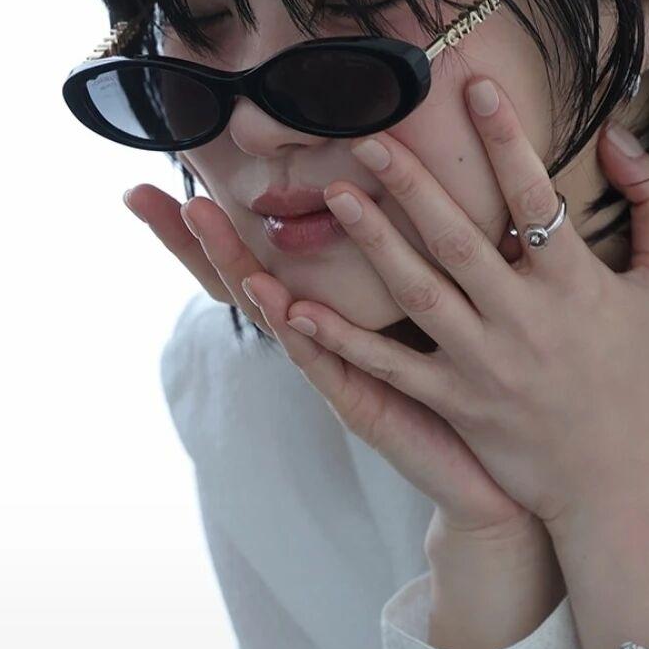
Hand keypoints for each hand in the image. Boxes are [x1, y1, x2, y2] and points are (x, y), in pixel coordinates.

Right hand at [122, 183, 540, 539]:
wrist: (491, 477)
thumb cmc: (465, 386)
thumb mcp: (432, 304)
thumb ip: (410, 251)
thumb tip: (408, 172)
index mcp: (330, 315)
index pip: (260, 257)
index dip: (214, 226)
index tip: (170, 177)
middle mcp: (321, 343)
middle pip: (244, 281)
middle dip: (198, 240)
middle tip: (156, 196)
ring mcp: (334, 375)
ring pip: (274, 312)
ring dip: (236, 265)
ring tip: (203, 221)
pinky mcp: (361, 406)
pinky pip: (323, 361)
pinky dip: (296, 331)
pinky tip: (273, 299)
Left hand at [255, 78, 648, 529]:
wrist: (623, 483)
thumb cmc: (648, 377)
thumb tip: (619, 137)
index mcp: (578, 286)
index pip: (537, 198)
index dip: (506, 139)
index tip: (475, 86)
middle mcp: (525, 321)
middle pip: (458, 240)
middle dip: (412, 184)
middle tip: (369, 137)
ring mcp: (484, 365)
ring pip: (418, 293)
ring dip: (373, 242)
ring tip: (334, 195)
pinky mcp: (456, 403)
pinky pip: (391, 367)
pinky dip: (344, 341)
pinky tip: (300, 310)